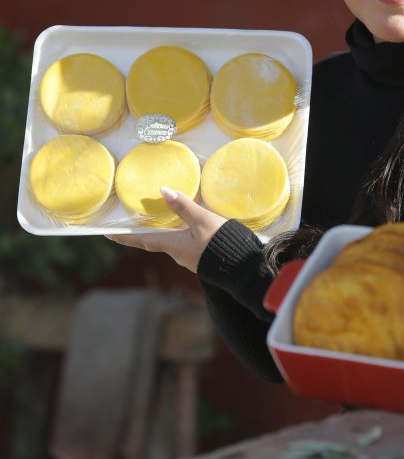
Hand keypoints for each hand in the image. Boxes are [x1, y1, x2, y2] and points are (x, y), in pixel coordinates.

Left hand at [106, 187, 226, 271]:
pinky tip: (191, 228)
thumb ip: (184, 206)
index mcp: (173, 245)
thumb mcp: (202, 220)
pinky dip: (182, 235)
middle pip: (157, 241)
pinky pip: (187, 245)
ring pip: (174, 243)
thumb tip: (163, 191)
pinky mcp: (202, 259)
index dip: (124, 236)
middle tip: (136, 221)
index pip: (142, 240)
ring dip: (167, 233)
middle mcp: (177, 254)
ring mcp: (190, 258)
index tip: (107, 234)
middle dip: (146, 232)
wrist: (241, 267)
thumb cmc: (220, 243)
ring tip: (165, 219)